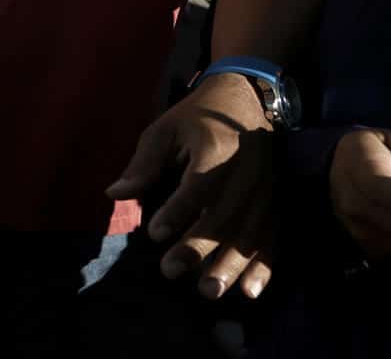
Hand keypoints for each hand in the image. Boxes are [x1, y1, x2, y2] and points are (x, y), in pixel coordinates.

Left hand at [107, 73, 278, 299]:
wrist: (246, 98)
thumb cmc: (197, 116)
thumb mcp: (164, 129)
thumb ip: (143, 164)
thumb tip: (114, 195)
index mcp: (217, 148)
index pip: (199, 184)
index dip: (178, 210)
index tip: (155, 234)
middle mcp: (247, 171)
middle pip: (224, 215)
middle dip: (198, 247)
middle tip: (171, 272)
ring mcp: (266, 189)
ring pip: (250, 233)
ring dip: (231, 265)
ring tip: (208, 292)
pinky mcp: (276, 202)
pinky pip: (273, 238)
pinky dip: (264, 267)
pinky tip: (250, 292)